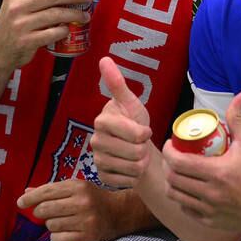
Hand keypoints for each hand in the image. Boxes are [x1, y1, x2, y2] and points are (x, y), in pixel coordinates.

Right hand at [0, 0, 92, 69]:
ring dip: (74, 14)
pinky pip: (52, 33)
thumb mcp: (15, 6)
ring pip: (55, 14)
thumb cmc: (11, 27)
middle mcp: (17, 8)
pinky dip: (63, 31)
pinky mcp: (27, 41)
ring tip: (84, 15)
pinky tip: (68, 30)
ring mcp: (21, 25)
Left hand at [17, 179, 124, 240]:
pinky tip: (65, 231)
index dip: (30, 198)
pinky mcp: (87, 237)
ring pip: (51, 225)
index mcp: (78, 187)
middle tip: (44, 213)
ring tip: (61, 221)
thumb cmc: (92, 198)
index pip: (46, 192)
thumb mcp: (75, 188)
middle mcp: (82, 202)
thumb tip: (26, 192)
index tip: (20, 203)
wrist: (119, 213)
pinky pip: (59, 239)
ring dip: (50, 224)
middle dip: (39, 212)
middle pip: (45, 209)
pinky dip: (57, 236)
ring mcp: (85, 220)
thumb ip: (51, 190)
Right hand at [90, 57, 154, 188]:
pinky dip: (134, 177)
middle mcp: (95, 141)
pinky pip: (126, 181)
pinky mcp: (102, 177)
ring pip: (132, 167)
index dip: (144, 133)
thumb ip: (117, 83)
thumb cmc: (134, 122)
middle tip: (141, 145)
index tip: (144, 129)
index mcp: (102, 121)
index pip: (134, 133)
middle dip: (144, 149)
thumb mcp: (131, 102)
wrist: (136, 147)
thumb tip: (104, 59)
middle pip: (135, 152)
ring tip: (137, 155)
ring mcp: (97, 160)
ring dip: (141, 163)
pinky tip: (131, 168)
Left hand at [163, 91, 240, 232]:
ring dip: (172, 182)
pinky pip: (186, 210)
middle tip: (174, 156)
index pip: (179, 162)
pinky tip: (187, 190)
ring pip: (176, 196)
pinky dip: (183, 199)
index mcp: (218, 173)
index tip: (172, 143)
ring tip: (177, 172)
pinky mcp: (212, 222)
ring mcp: (210, 210)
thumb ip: (239, 118)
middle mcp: (211, 194)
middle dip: (168, 165)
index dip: (169, 151)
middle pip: (173, 179)